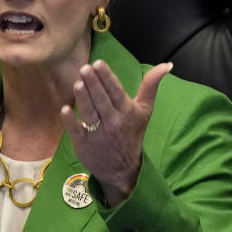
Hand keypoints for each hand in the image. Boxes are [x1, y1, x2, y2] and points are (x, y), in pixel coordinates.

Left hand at [60, 59, 172, 205]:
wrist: (122, 169)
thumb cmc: (131, 133)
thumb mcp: (145, 110)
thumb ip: (150, 86)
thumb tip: (167, 64)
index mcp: (127, 112)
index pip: (116, 91)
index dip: (107, 77)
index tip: (98, 63)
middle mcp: (113, 122)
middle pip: (102, 100)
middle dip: (93, 83)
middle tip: (84, 68)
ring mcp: (98, 133)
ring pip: (89, 113)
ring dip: (83, 98)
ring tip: (77, 84)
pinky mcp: (84, 144)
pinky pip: (76, 130)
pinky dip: (71, 120)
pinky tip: (64, 109)